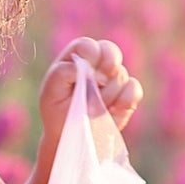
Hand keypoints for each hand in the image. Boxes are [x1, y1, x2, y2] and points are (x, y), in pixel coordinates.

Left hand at [37, 36, 142, 154]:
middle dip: (109, 63)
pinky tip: (111, 111)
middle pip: (111, 51)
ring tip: (92, 110)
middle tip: (101, 80)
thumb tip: (85, 66)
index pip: (87, 46)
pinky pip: (134, 89)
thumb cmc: (57, 113)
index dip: (91, 54)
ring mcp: (113, 79)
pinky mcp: (126, 95)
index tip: (87, 72)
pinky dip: (125, 100)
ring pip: (121, 75)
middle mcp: (96, 65)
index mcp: (76, 59)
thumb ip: (62, 73)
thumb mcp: (50, 94)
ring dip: (107, 94)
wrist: (71, 138)